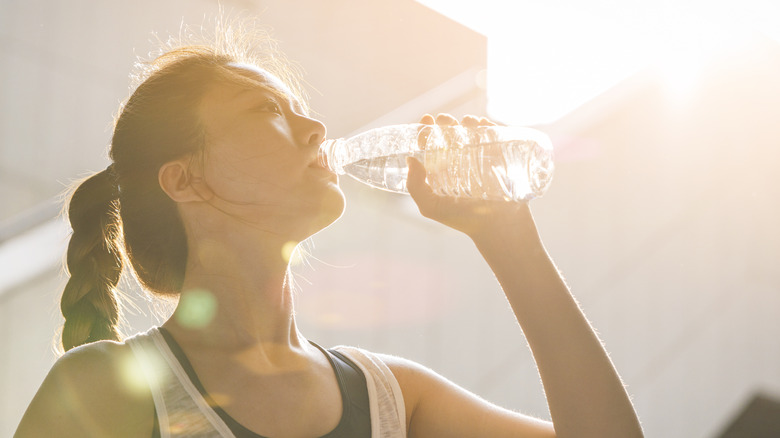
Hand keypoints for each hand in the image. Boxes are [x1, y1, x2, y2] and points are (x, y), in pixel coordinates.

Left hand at [406, 114, 535, 239]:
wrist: (498, 228)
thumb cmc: (463, 220)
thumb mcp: (431, 207)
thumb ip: (416, 187)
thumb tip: (411, 159)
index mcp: (442, 170)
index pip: (432, 145)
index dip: (426, 131)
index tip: (425, 122)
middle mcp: (460, 162)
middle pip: (452, 135)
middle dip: (447, 123)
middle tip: (446, 121)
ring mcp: (481, 159)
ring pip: (472, 132)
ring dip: (468, 122)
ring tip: (466, 122)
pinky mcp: (500, 158)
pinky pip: (494, 136)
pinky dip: (488, 126)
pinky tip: (483, 124)